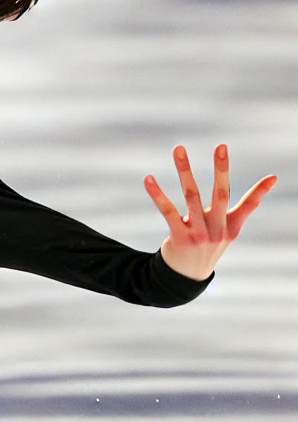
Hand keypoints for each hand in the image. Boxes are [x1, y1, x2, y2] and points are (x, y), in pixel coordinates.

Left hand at [144, 143, 277, 280]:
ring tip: (179, 149)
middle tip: (221, 146)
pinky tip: (148, 178)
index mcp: (231, 226)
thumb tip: (271, 181)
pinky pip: (168, 211)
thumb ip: (245, 206)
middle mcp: (217, 230)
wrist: (187, 275)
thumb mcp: (229, 229)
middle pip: (220, 194)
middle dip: (222, 169)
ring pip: (192, 196)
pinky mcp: (179, 238)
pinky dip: (157, 194)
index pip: (248, 205)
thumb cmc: (209, 244)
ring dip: (185, 170)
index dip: (260, 192)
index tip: (273, 176)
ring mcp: (198, 234)